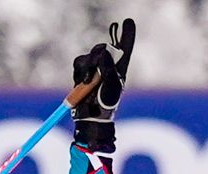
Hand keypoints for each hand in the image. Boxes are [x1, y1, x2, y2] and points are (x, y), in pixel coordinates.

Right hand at [70, 19, 135, 151]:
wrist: (90, 116)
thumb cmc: (106, 104)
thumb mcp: (112, 85)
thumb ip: (108, 67)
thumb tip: (104, 53)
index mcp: (119, 68)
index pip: (124, 48)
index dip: (126, 35)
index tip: (128, 22)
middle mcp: (107, 66)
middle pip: (104, 48)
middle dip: (99, 55)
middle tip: (98, 69)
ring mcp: (94, 68)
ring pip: (90, 55)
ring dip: (88, 67)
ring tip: (90, 82)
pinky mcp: (82, 72)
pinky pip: (79, 62)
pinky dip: (80, 70)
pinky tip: (84, 81)